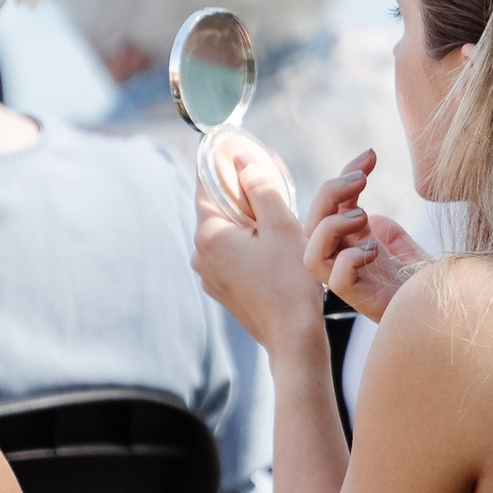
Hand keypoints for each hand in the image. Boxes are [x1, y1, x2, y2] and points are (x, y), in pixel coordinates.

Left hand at [192, 133, 315, 353]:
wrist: (293, 336)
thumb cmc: (291, 280)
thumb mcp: (281, 226)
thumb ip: (260, 187)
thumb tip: (240, 157)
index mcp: (209, 235)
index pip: (207, 186)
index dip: (226, 167)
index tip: (244, 155)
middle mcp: (199, 255)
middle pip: (218, 210)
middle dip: (242, 196)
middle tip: (272, 186)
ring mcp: (208, 276)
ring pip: (225, 234)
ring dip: (246, 222)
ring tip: (278, 221)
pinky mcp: (222, 290)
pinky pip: (230, 256)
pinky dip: (246, 245)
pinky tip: (272, 248)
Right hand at [302, 151, 432, 322]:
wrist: (446, 309)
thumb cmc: (425, 277)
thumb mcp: (401, 242)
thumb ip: (382, 226)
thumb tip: (365, 209)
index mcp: (350, 241)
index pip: (333, 203)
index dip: (345, 174)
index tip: (370, 155)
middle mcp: (343, 259)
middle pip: (313, 223)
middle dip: (330, 193)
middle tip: (361, 178)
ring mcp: (348, 280)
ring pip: (312, 253)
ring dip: (330, 227)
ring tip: (362, 217)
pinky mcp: (359, 298)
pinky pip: (336, 280)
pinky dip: (350, 260)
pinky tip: (374, 250)